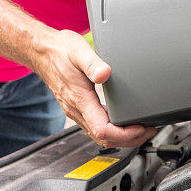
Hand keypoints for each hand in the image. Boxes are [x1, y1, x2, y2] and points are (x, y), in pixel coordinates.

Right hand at [34, 30, 155, 147]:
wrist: (41, 51)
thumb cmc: (59, 51)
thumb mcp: (79, 51)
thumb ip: (93, 63)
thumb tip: (105, 73)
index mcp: (80, 99)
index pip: (103, 130)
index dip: (125, 134)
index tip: (141, 127)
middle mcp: (77, 109)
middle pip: (104, 139)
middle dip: (129, 140)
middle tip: (148, 130)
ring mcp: (76, 110)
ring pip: (100, 136)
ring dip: (122, 138)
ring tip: (140, 129)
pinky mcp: (77, 107)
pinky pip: (96, 127)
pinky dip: (113, 130)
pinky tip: (122, 122)